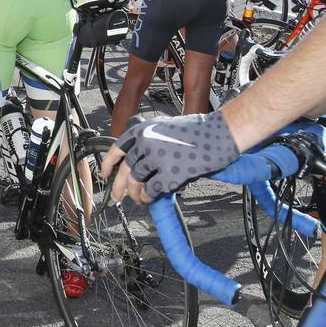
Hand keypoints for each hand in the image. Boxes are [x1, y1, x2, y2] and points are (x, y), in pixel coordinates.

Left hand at [100, 112, 239, 204]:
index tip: (105, 174)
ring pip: (136, 182)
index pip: (117, 148)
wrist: (220, 133)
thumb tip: (138, 160)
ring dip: (135, 194)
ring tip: (139, 199)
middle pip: (125, 170)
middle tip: (117, 196)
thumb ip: (149, 140)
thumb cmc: (198, 131)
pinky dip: (148, 198)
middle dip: (118, 186)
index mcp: (144, 130)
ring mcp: (157, 158)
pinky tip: (150, 199)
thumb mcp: (165, 127)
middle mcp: (146, 143)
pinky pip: (151, 190)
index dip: (107, 164)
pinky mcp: (170, 173)